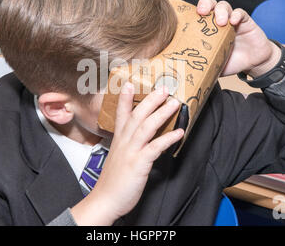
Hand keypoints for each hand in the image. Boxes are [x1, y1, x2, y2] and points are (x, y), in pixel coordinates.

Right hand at [71, 83, 183, 224]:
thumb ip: (127, 146)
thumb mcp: (118, 158)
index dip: (125, 98)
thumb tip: (139, 140)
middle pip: (136, 115)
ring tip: (174, 104)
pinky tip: (179, 133)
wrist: (105, 200)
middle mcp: (124, 142)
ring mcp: (131, 152)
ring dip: (161, 113)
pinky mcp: (138, 164)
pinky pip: (155, 148)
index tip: (128, 83)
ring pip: (146, 127)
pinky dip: (168, 139)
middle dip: (150, 100)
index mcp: (118, 140)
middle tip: (163, 88)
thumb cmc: (113, 181)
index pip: (121, 114)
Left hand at [196, 0, 281, 77]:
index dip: (192, 12)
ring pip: (224, 6)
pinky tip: (234, 21)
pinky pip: (240, 13)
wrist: (252, 63)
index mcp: (207, 30)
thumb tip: (186, 75)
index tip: (188, 18)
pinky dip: (237, 15)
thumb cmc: (230, 62)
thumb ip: (201, 67)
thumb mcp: (213, 65)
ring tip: (221, 22)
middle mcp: (218, 22)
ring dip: (220, 11)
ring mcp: (232, 20)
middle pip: (210, 4)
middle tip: (202, 12)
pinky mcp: (246, 21)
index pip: (197, 15)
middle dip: (205, 5)